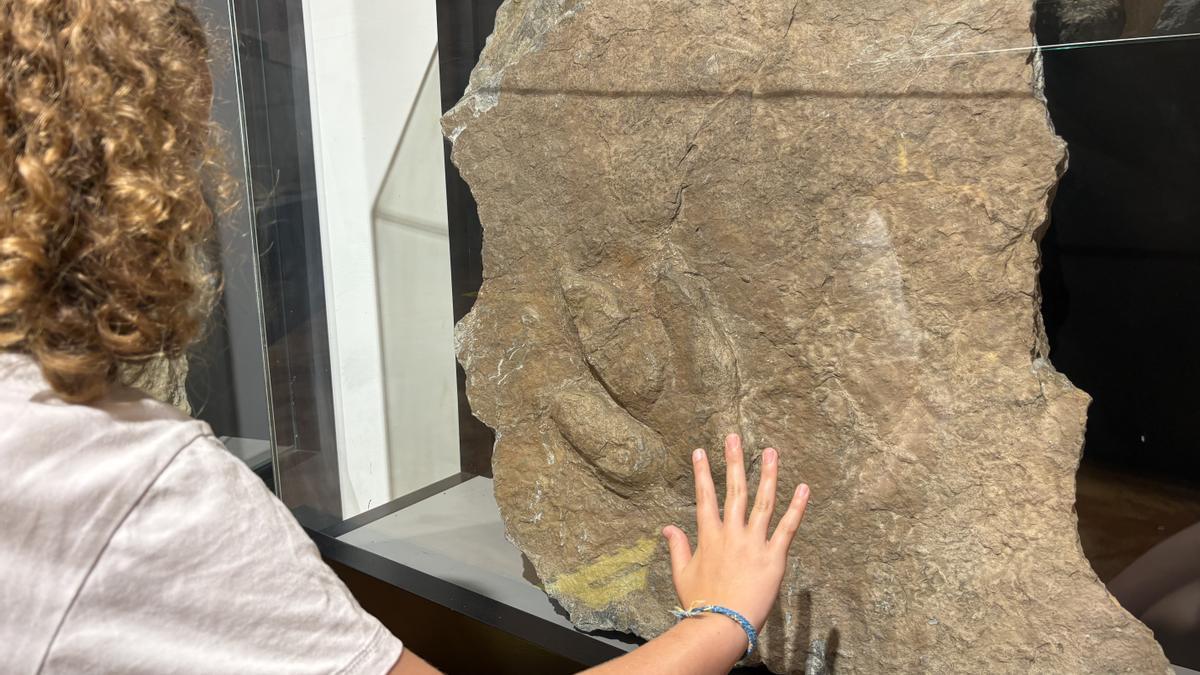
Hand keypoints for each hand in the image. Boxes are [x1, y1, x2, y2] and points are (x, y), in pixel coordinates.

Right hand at [661, 433, 809, 630]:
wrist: (722, 624)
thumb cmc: (700, 602)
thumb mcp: (681, 574)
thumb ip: (677, 547)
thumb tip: (667, 527)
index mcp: (709, 537)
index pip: (704, 497)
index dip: (702, 473)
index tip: (700, 451)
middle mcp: (731, 534)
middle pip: (734, 490)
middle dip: (734, 461)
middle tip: (734, 437)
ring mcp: (754, 543)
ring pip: (762, 501)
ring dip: (768, 474)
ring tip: (771, 451)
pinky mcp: (774, 557)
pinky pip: (788, 527)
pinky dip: (797, 507)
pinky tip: (803, 487)